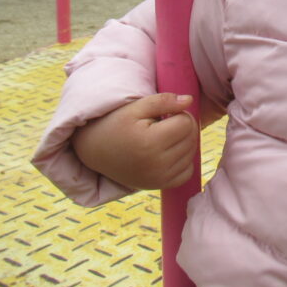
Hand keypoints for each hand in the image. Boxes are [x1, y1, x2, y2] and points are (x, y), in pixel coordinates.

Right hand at [71, 93, 197, 189]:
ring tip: (163, 137)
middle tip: (163, 125)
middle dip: (182, 127)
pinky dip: (184, 161)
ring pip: (192, 153)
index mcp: (150, 142)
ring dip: (184, 142)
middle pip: (191, 138)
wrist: (94, 151)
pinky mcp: (159, 186)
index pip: (187, 123)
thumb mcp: (135, 107)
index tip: (164, 114)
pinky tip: (168, 153)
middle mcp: (156, 164)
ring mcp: (158, 178)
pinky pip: (188, 173)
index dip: (178, 113)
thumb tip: (190, 100)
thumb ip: (163, 101)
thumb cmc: (116, 124)